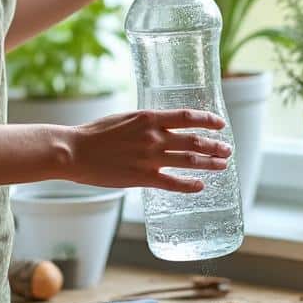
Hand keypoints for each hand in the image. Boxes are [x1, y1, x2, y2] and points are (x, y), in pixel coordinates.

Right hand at [66, 109, 230, 191]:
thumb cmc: (95, 134)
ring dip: (209, 163)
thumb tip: (162, 125)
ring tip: (222, 165)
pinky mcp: (142, 178)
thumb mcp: (125, 118)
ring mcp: (149, 158)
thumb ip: (146, 123)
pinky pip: (173, 183)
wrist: (74, 151)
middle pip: (194, 141)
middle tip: (227, 149)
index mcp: (149, 118)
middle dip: (214, 146)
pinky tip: (200, 186)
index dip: (208, 120)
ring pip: (189, 161)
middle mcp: (154, 137)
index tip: (220, 124)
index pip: (188, 116)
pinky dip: (189, 185)